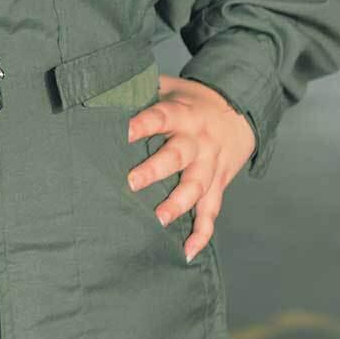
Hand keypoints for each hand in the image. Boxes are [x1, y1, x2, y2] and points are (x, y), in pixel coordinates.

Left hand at [126, 74, 257, 263]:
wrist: (240, 108)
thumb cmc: (191, 99)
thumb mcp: (169, 86)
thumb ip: (141, 90)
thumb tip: (99, 93)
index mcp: (182, 114)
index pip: (161, 117)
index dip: (143, 124)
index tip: (123, 132)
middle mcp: (198, 141)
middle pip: (178, 156)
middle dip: (156, 170)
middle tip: (131, 181)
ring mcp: (210, 165)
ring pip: (197, 186)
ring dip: (178, 204)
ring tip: (159, 219)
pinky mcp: (218, 184)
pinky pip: (212, 211)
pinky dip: (202, 233)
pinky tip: (187, 252)